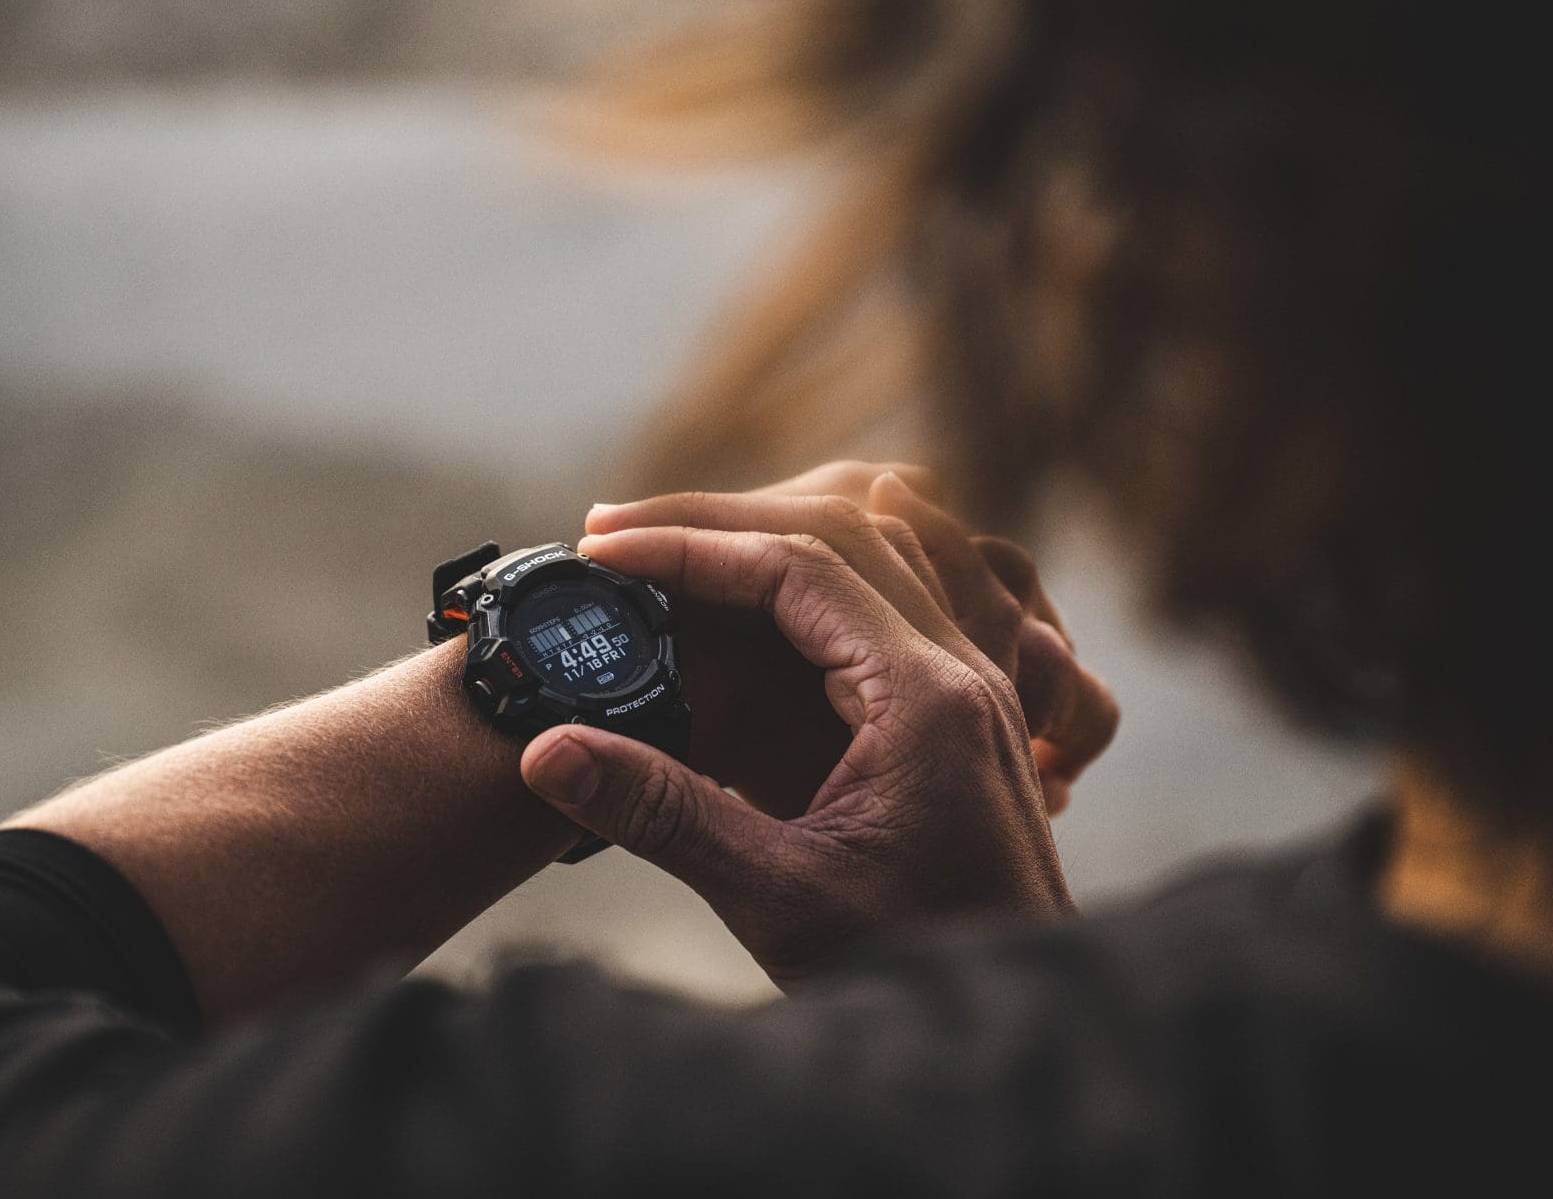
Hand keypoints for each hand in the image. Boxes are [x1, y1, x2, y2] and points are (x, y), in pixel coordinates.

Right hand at [520, 516, 1075, 985]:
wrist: (1007, 1026)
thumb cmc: (909, 964)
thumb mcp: (775, 895)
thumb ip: (663, 813)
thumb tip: (545, 752)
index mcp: (925, 697)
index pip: (799, 568)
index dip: (690, 547)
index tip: (602, 552)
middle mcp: (961, 673)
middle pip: (840, 539)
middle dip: (719, 526)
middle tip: (611, 534)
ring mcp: (971, 689)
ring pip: (874, 561)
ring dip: (768, 545)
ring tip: (668, 552)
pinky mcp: (961, 717)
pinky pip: (890, 606)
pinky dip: (812, 585)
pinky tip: (756, 603)